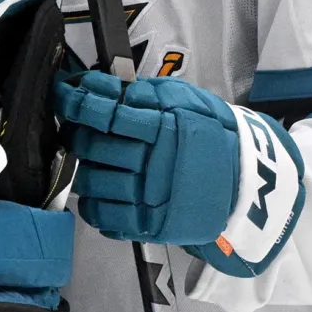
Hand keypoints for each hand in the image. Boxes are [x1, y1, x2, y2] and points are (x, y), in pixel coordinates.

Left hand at [54, 70, 304, 275]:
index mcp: (164, 129)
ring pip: (93, 182)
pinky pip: (104, 216)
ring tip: (93, 162)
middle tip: (78, 131)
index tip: (64, 96)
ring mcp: (151, 198)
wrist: (247, 184)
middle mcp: (154, 164)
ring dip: (84, 169)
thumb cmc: (214, 137)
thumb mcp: (188, 103)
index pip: (107, 114)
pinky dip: (92, 204)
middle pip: (94, 147)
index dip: (78, 103)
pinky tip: (99, 193)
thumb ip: (146, 94)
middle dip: (78, 135)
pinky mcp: (150, 225)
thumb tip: (101, 86)